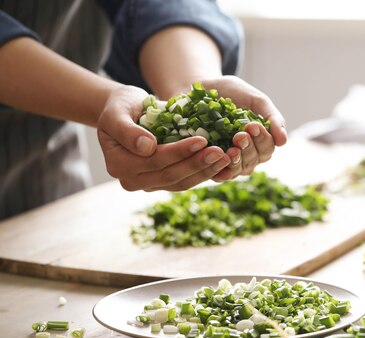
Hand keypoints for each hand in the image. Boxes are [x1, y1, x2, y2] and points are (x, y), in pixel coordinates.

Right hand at [97, 85, 231, 191]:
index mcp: (118, 164)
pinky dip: (204, 173)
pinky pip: (186, 181)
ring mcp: (148, 184)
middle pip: (170, 175)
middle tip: (221, 152)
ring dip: (205, 172)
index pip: (154, 160)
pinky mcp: (163, 182)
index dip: (179, 152)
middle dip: (197, 164)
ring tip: (226, 158)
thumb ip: (127, 130)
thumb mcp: (117, 111)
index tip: (202, 140)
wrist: (127, 111)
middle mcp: (132, 180)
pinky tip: (222, 164)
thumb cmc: (121, 107)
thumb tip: (147, 147)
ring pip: (181, 182)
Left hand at [198, 76, 287, 181]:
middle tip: (239, 135)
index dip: (262, 139)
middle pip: (254, 160)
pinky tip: (219, 162)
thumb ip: (272, 118)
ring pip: (239, 169)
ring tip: (231, 149)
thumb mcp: (255, 100)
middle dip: (249, 148)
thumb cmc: (232, 92)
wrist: (201, 88)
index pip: (267, 148)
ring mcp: (229, 159)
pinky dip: (220, 170)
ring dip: (237, 161)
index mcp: (260, 140)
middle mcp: (246, 153)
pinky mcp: (210, 162)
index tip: (252, 125)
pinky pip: (218, 173)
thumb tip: (283, 142)